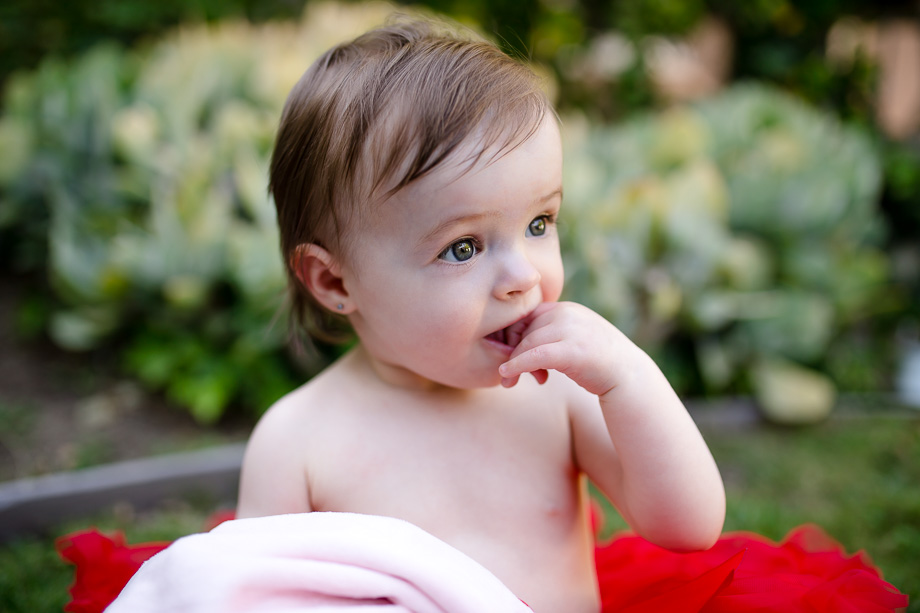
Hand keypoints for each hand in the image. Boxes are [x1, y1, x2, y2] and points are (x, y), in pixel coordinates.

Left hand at [498, 302, 633, 395]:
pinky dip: (516, 366)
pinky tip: (507, 375)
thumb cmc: (597, 362)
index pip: (527, 316)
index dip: (514, 338)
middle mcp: (568, 314)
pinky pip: (534, 356)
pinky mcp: (572, 351)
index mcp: (566, 308)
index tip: (511, 357)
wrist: (628, 376)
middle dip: (513, 353)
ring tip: (510, 382)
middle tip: (511, 376)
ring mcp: (571, 330)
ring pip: (527, 343)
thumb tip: (517, 343)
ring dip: (513, 364)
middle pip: (524, 330)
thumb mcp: (573, 338)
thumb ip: (550, 334)